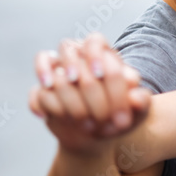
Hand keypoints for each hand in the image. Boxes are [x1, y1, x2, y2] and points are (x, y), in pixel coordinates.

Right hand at [29, 33, 150, 155]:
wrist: (99, 133)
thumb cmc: (120, 117)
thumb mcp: (135, 113)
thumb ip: (141, 103)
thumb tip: (137, 97)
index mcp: (104, 55)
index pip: (95, 42)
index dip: (95, 55)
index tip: (99, 74)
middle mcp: (79, 56)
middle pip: (71, 52)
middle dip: (80, 79)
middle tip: (89, 101)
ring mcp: (58, 69)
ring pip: (48, 58)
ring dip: (56, 77)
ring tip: (66, 96)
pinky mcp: (44, 87)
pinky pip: (34, 86)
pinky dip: (36, 96)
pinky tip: (45, 110)